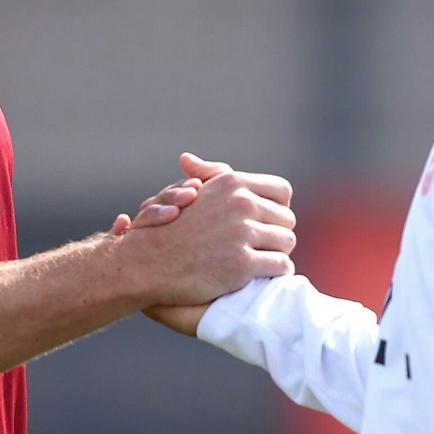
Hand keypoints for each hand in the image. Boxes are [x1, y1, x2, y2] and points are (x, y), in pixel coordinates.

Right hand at [110, 152, 296, 309]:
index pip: (281, 191)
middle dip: (277, 232)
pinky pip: (280, 265)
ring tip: (262, 259)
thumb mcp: (181, 192)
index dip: (277, 208)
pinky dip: (276, 271)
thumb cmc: (164, 229)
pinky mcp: (242, 265)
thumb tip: (187, 159)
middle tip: (263, 244)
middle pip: (287, 218)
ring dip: (277, 252)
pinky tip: (263, 274)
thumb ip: (202, 177)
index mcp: (231, 184)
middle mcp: (240, 204)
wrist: (145, 263)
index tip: (267, 221)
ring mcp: (242, 234)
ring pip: (287, 241)